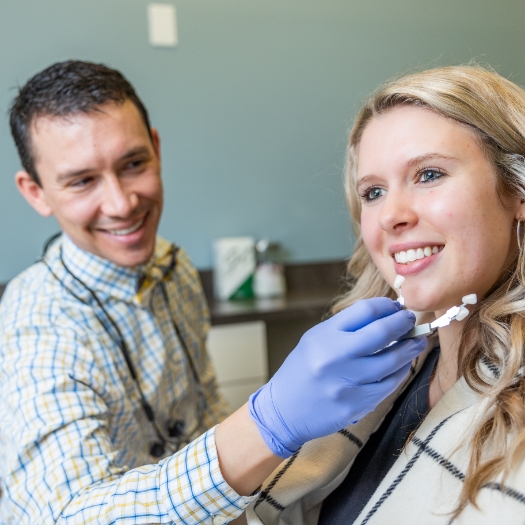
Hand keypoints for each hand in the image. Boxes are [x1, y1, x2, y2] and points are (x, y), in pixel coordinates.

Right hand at [248, 297, 425, 456]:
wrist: (285, 410)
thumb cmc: (302, 370)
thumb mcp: (315, 339)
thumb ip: (346, 327)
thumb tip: (384, 315)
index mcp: (324, 335)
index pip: (365, 310)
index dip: (386, 306)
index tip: (396, 307)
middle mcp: (334, 357)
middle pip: (382, 332)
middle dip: (403, 323)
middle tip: (411, 320)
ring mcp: (346, 382)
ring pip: (392, 361)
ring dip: (409, 349)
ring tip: (416, 342)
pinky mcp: (355, 405)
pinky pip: (388, 385)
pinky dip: (400, 372)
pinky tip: (403, 366)